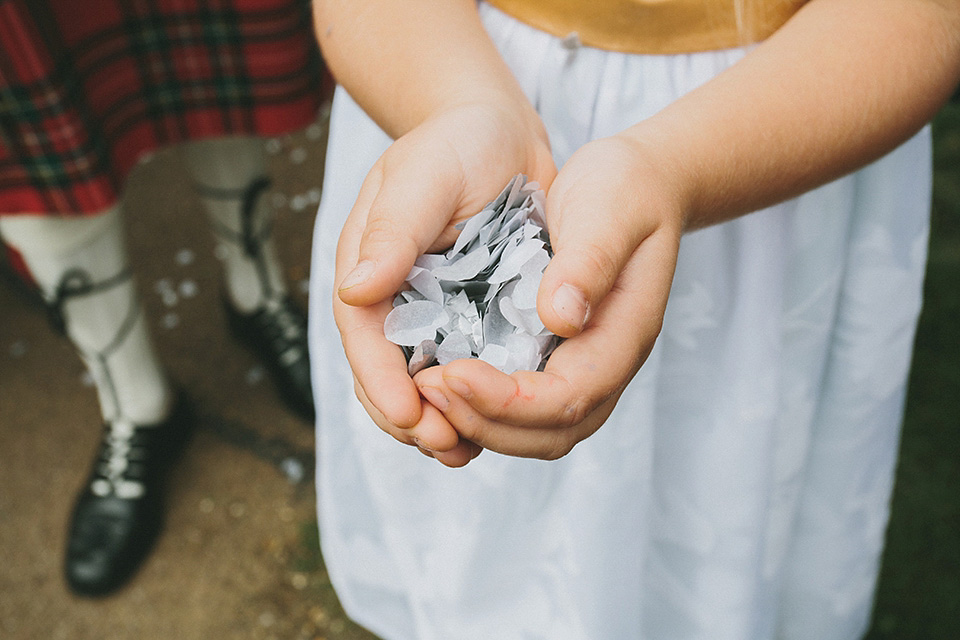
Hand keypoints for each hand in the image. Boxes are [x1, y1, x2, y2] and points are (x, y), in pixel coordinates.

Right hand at [334, 100, 555, 466]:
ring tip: (464, 450)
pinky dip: (472, 403)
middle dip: (409, 416)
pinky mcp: (469, 318)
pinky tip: (490, 428)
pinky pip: (463, 370)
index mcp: (369, 267)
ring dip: (439, 421)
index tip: (407, 415)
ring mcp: (430, 312)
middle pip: (386, 372)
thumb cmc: (456, 144)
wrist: (500, 135)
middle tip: (444, 444)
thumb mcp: (423, 175)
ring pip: (422, 382)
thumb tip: (356, 288)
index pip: (363, 335)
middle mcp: (393, 298)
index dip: (380, 381)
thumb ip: (393, 228)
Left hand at [412, 134, 684, 459]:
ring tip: (425, 390)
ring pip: (535, 431)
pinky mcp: (559, 359)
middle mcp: (606, 363)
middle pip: (551, 432)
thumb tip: (561, 317)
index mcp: (623, 333)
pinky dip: (481, 409)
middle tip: (426, 388)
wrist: (640, 185)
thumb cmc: (625, 191)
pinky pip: (523, 409)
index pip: (569, 397)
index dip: (507, 401)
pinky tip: (440, 380)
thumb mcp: (610, 209)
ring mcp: (584, 366)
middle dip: (484, 422)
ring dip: (479, 423)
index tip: (451, 373)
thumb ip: (590, 260)